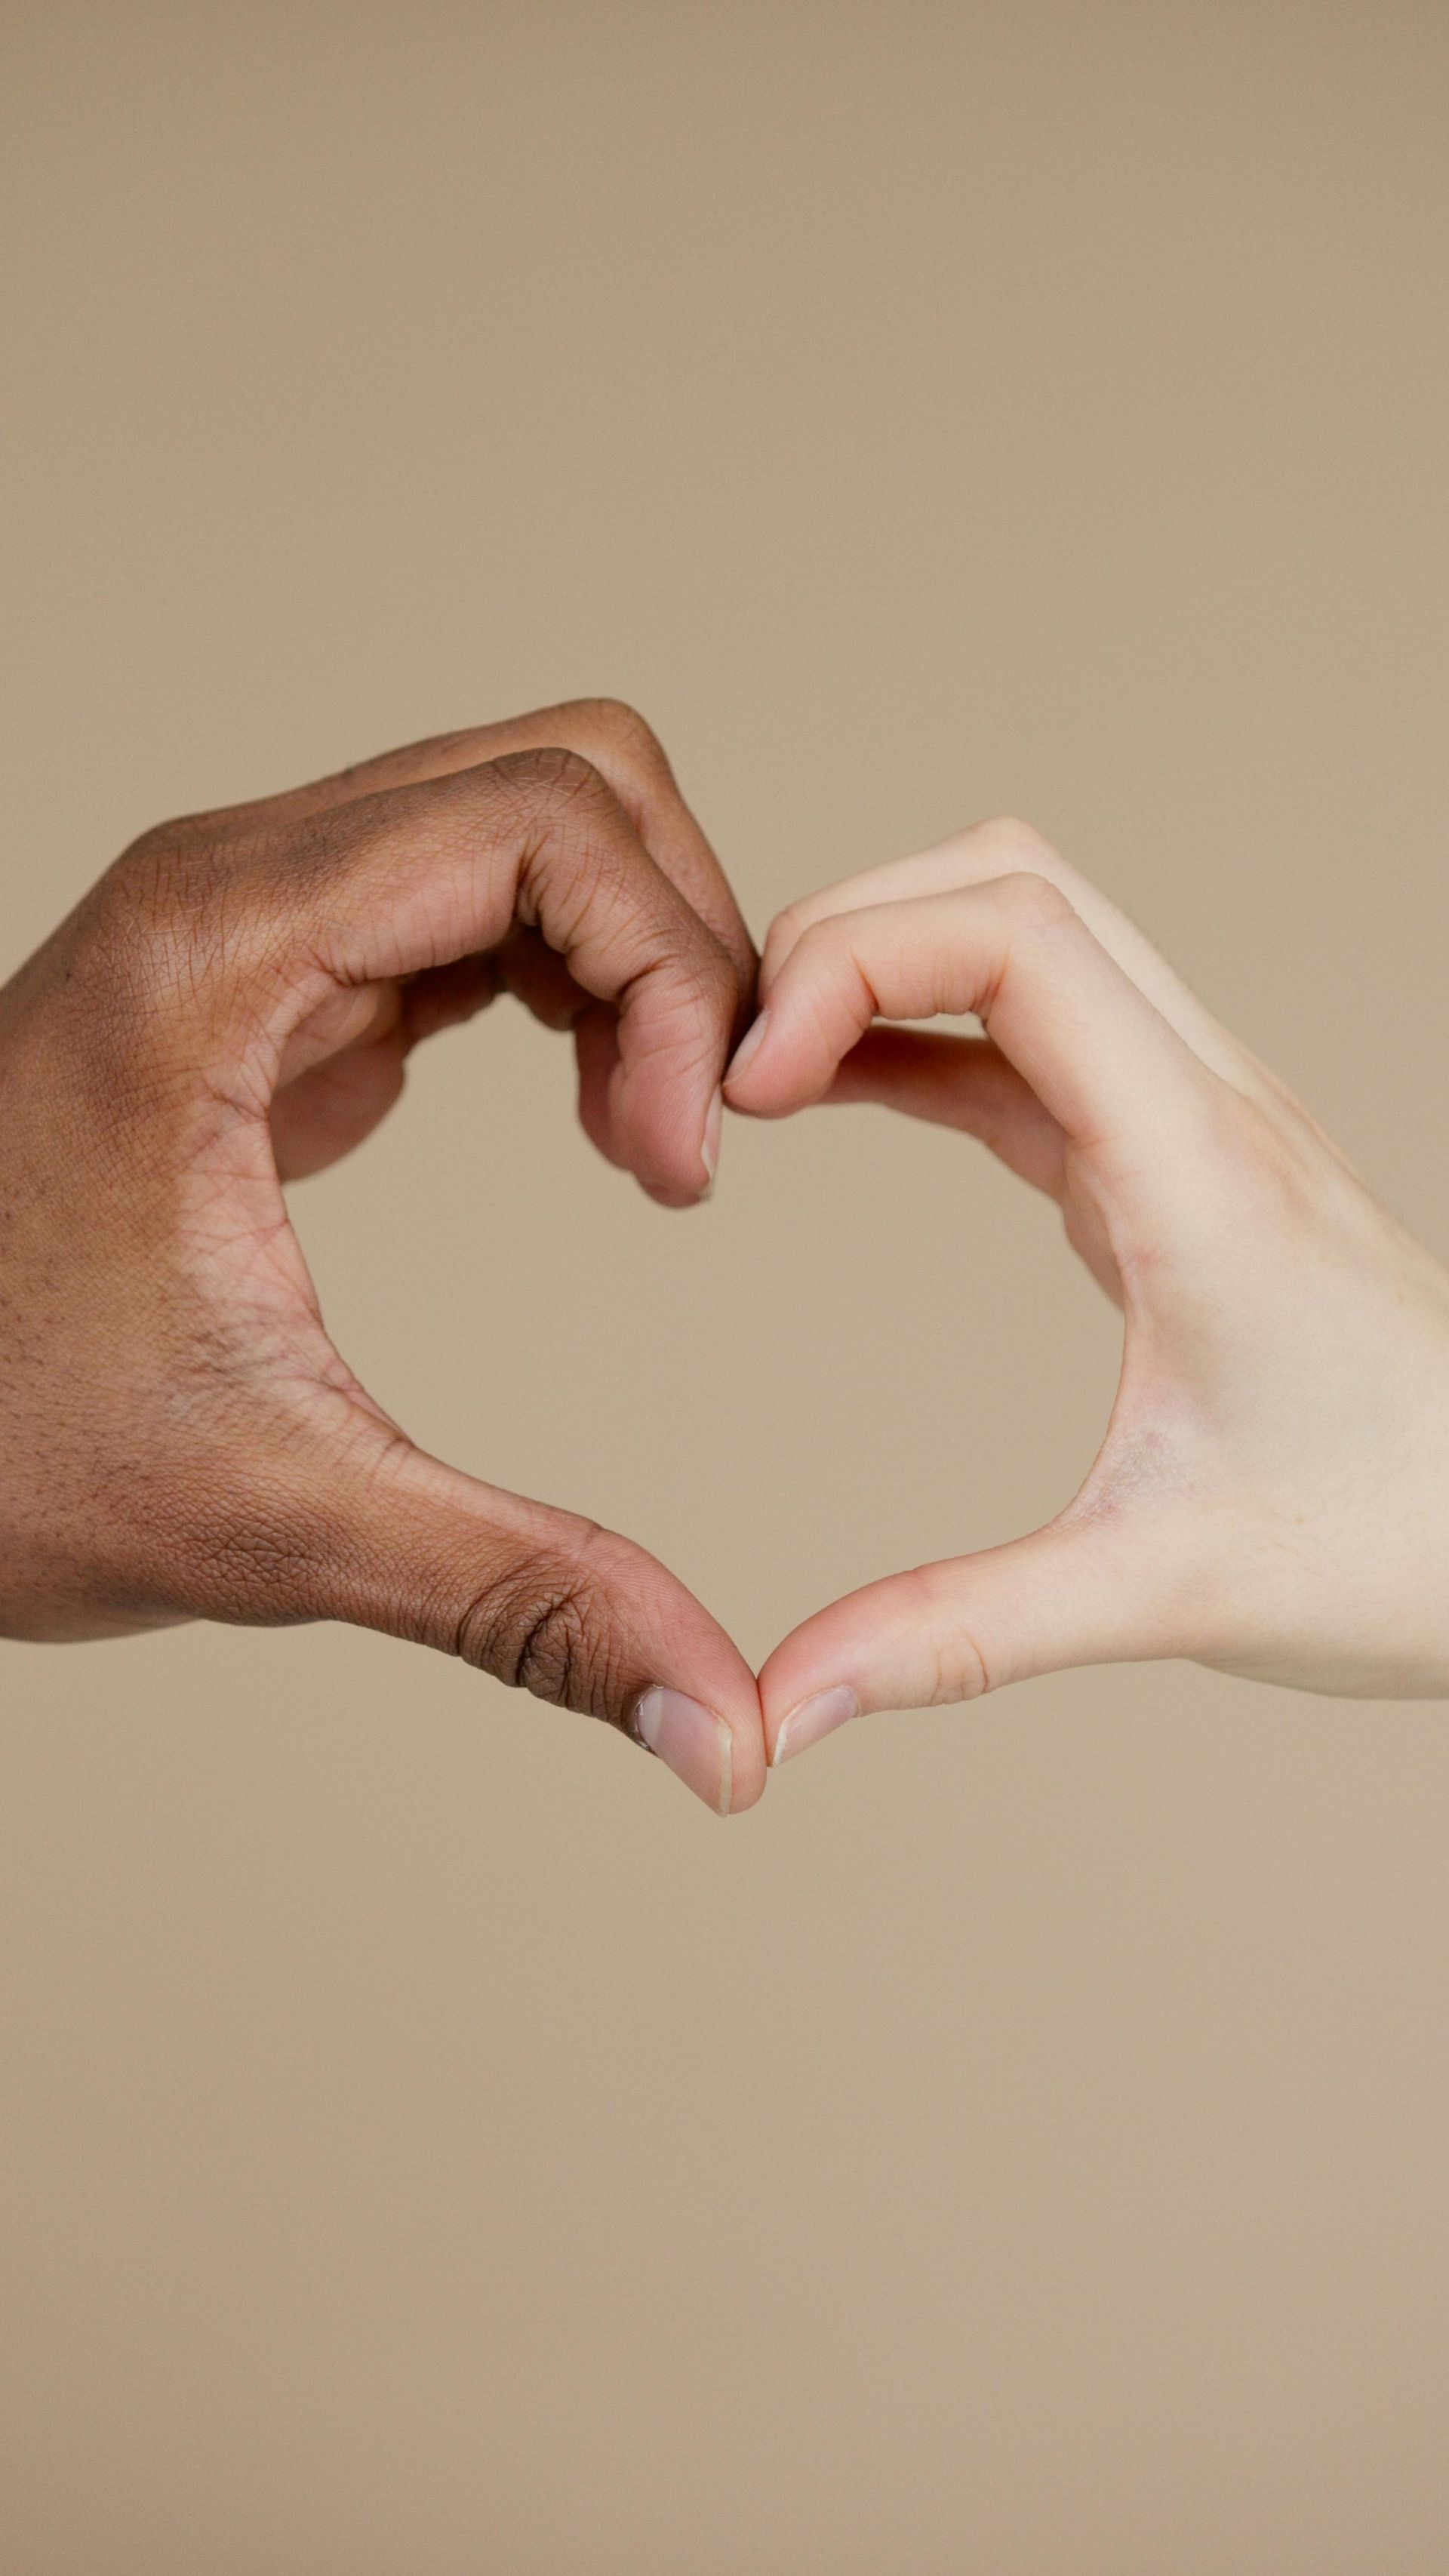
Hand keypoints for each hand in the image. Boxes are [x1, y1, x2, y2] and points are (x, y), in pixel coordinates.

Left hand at [0, 701, 764, 1814]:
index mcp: (218, 954)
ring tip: (646, 1141)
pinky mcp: (264, 981)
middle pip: (562, 778)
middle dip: (681, 940)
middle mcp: (229, 888)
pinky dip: (572, 982)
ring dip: (633, 958)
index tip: (680, 1171)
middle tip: (691, 1139)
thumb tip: (727, 1731)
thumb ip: (522, 1600)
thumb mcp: (273, 1521)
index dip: (671, 976)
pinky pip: (471, 901)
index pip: (547, 821)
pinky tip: (592, 1124)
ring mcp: (243, 923)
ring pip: (524, 818)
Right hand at [727, 819, 1448, 1765]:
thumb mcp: (1165, 1593)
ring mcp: (1196, 1116)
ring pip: (1024, 929)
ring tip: (762, 1078)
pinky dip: (918, 1032)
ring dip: (881, 961)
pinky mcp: (1176, 1157)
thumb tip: (779, 1704)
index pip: (1014, 934)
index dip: (850, 960)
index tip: (750, 1085)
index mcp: (1201, 1172)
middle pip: (1008, 880)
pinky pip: (1030, 1033)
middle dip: (843, 929)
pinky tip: (834, 1096)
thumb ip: (956, 1638)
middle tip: (731, 1071)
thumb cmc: (1403, 1546)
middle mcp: (1206, 1104)